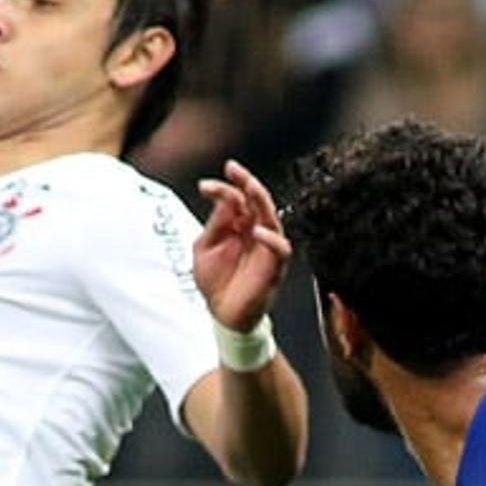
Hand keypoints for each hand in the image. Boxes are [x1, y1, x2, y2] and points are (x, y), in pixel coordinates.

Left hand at [193, 160, 291, 331]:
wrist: (221, 314)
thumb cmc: (215, 282)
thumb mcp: (204, 248)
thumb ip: (216, 224)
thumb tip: (224, 198)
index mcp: (238, 225)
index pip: (236, 199)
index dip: (223, 188)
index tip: (204, 186)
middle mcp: (255, 232)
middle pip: (257, 202)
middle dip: (248, 183)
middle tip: (235, 171)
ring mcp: (266, 248)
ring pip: (272, 218)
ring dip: (262, 201)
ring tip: (250, 188)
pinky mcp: (274, 267)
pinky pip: (281, 249)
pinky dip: (271, 239)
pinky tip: (257, 232)